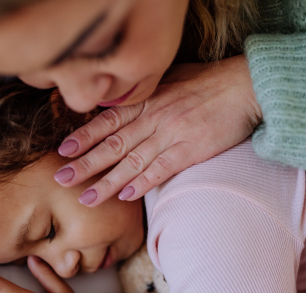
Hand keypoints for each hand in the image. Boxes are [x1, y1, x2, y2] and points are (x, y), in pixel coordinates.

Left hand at [54, 55, 261, 206]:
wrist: (245, 86)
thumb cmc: (209, 82)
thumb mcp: (172, 80)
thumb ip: (148, 95)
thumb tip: (127, 103)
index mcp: (148, 100)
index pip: (108, 121)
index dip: (84, 137)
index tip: (64, 151)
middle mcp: (154, 117)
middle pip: (113, 144)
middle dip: (85, 164)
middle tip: (61, 179)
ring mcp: (171, 134)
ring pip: (132, 162)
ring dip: (106, 183)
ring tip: (86, 199)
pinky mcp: (190, 149)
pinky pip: (161, 169)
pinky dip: (141, 183)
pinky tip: (124, 196)